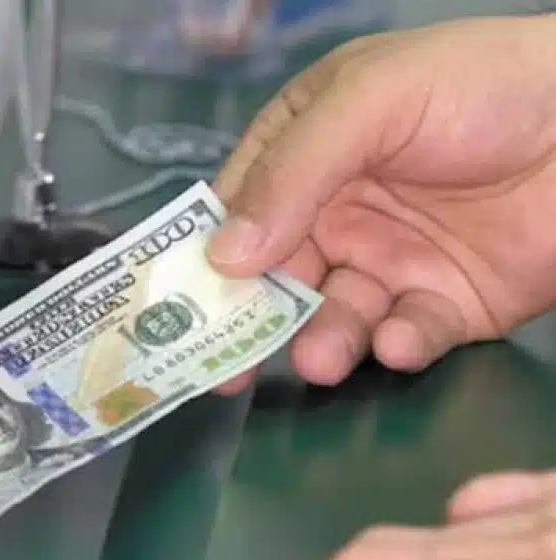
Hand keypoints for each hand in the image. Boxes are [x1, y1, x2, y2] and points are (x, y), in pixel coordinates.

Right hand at [205, 15, 555, 559]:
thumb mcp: (372, 101)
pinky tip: (401, 337)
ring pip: (331, 318)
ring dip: (321, 341)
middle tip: (227, 372)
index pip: (238, 211)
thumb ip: (293, 171)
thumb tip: (222, 256)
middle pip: (274, 280)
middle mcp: (338, 213)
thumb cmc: (481, 89)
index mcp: (309, 153)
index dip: (205, 260)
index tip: (177, 310)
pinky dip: (395, 345)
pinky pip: (402, 336)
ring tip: (322, 356)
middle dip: (251, 324)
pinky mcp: (442, 306)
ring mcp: (388, 262)